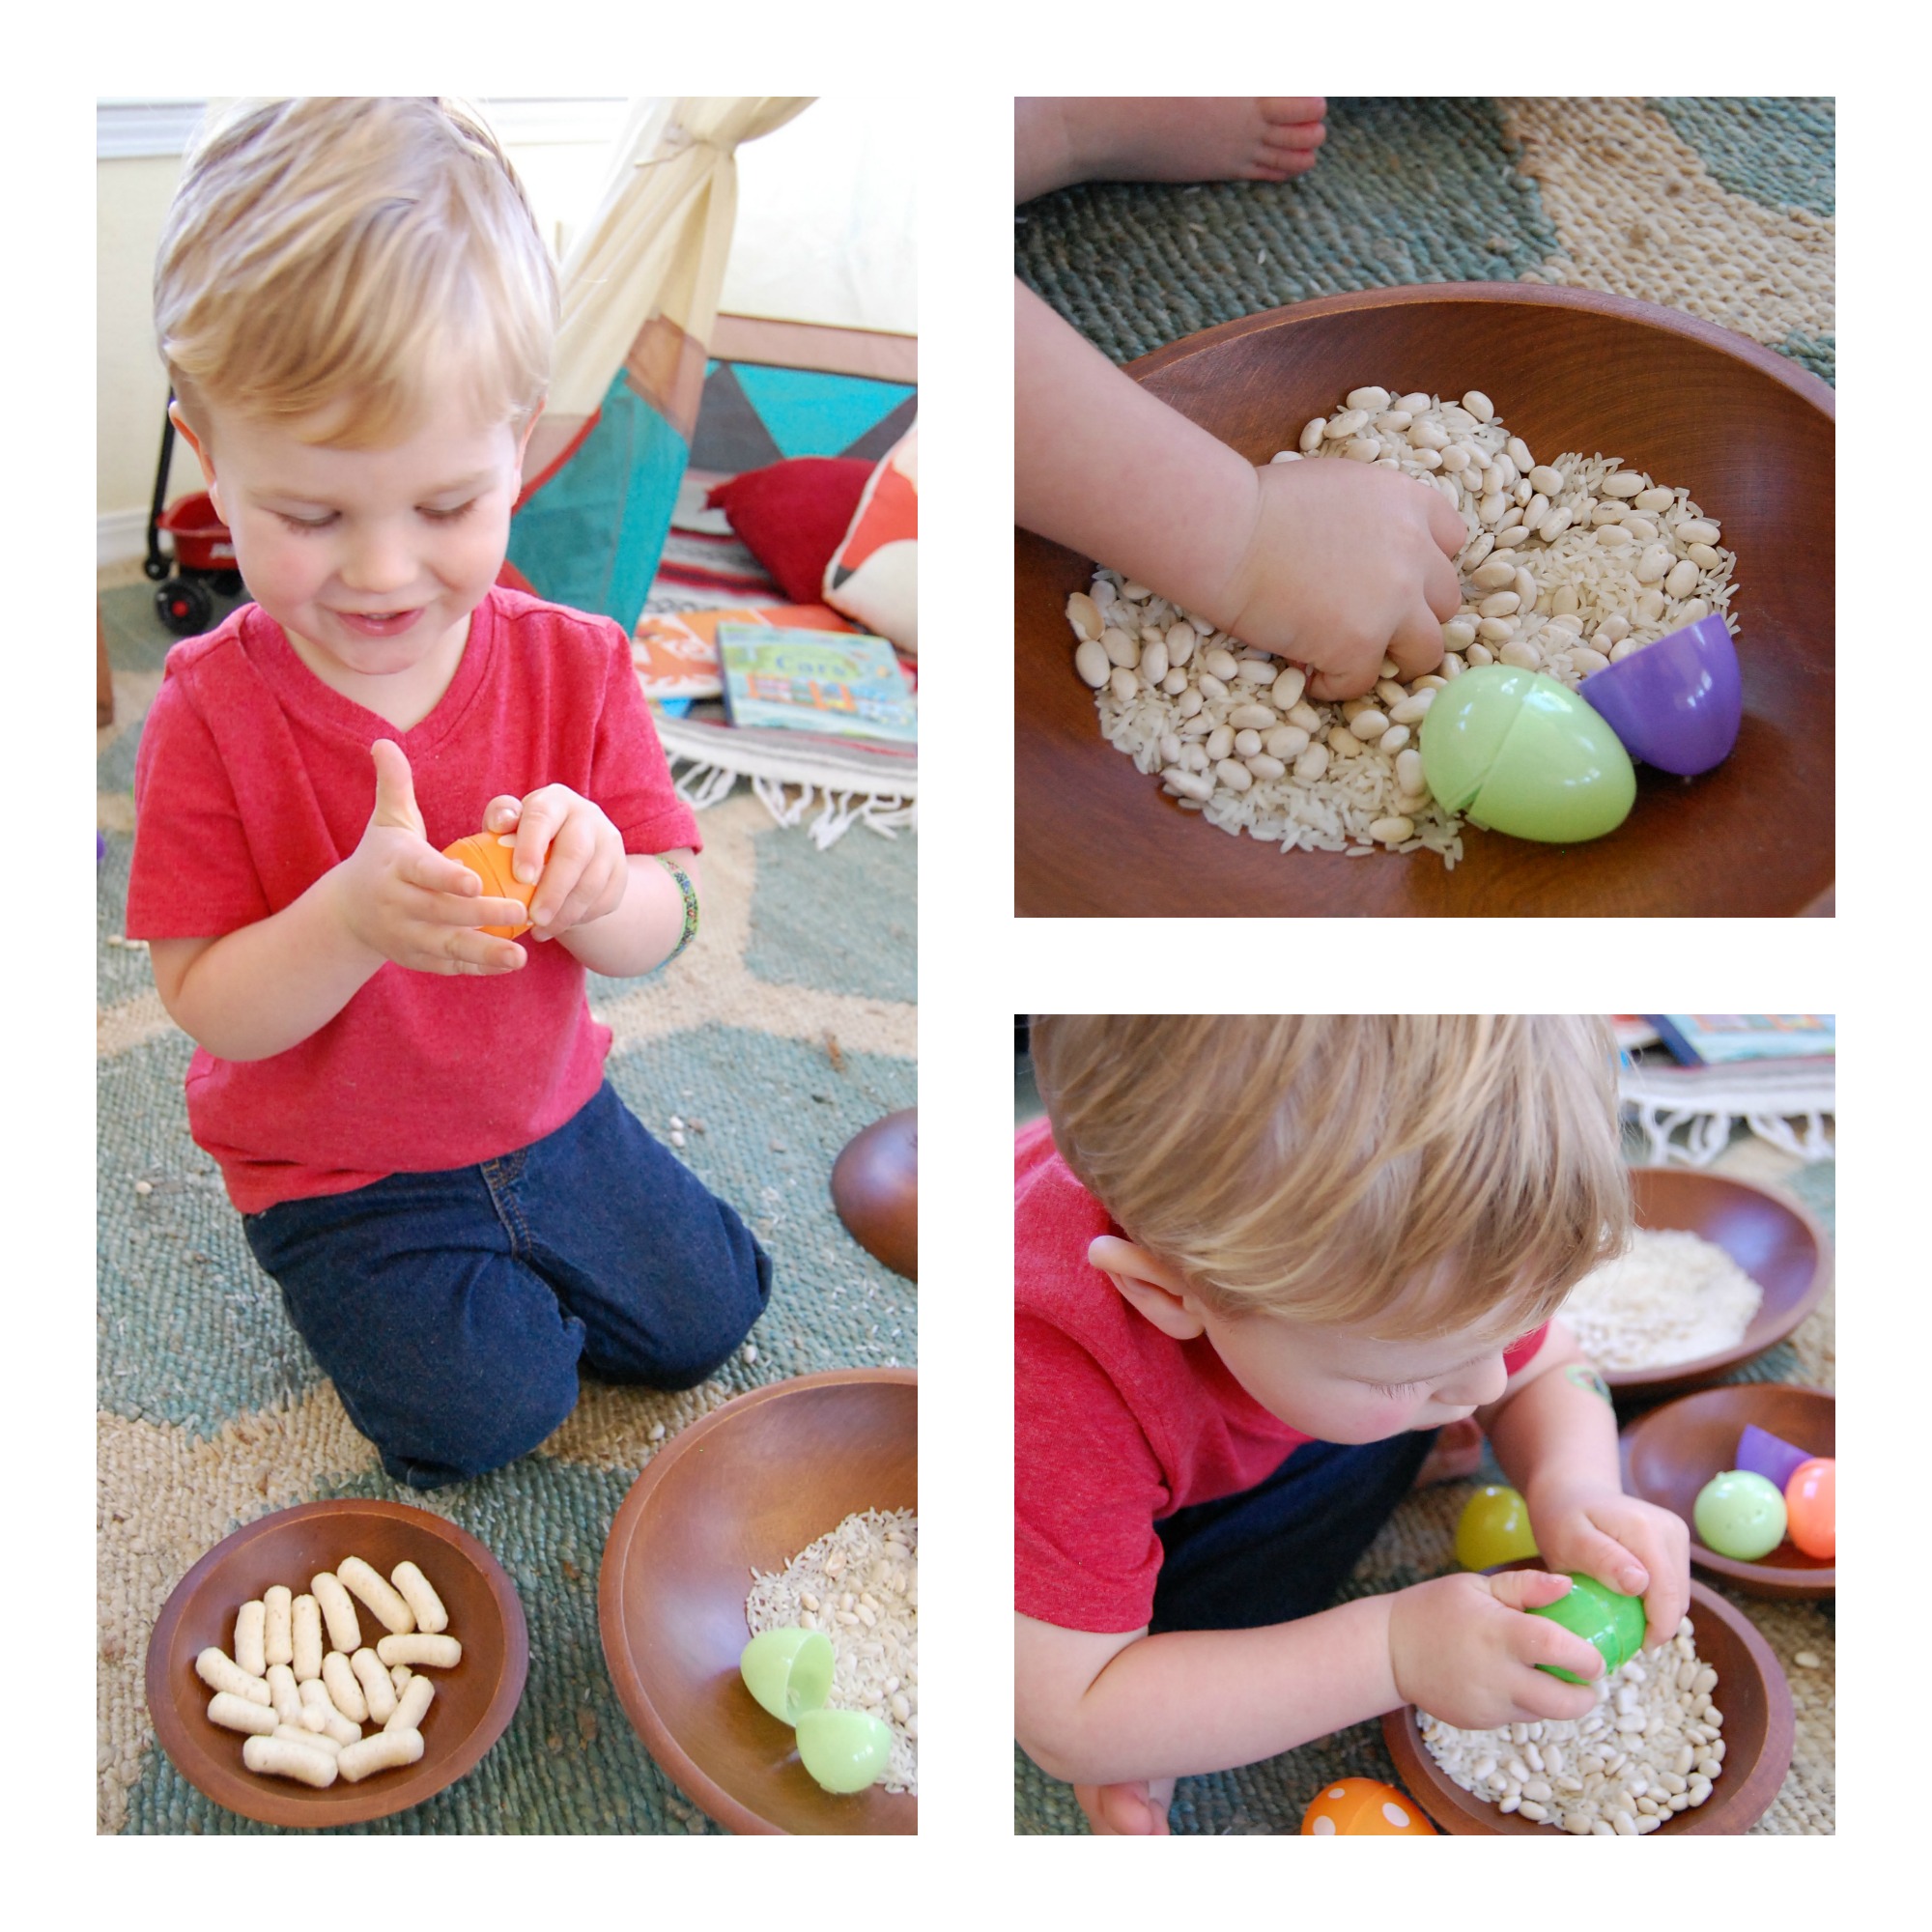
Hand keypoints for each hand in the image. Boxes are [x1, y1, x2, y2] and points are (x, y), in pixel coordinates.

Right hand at [333, 741, 528, 974]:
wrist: (347, 913)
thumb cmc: (380, 859)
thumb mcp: (386, 822)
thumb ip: (394, 785)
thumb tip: (384, 741)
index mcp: (395, 868)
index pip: (423, 873)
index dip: (447, 879)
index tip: (476, 882)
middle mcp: (397, 905)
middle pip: (442, 912)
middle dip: (482, 914)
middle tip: (522, 910)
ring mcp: (406, 936)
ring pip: (448, 946)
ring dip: (486, 951)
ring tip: (522, 955)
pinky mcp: (416, 959)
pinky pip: (449, 965)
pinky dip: (477, 967)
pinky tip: (508, 964)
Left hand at [481, 783, 626, 940]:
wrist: (566, 858)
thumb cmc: (524, 840)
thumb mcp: (508, 826)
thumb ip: (500, 818)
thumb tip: (501, 823)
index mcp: (555, 801)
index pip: (543, 818)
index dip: (532, 847)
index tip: (521, 877)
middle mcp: (588, 817)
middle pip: (576, 853)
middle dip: (554, 889)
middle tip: (535, 917)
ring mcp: (609, 845)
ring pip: (593, 882)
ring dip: (566, 911)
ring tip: (540, 929)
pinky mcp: (620, 872)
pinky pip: (604, 900)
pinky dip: (579, 918)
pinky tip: (555, 928)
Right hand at [1217, 456, 1464, 700]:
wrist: (1225, 533)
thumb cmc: (1259, 504)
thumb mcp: (1336, 484)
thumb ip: (1371, 513)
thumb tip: (1364, 550)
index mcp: (1409, 504)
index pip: (1451, 541)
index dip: (1424, 565)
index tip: (1398, 578)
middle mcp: (1414, 552)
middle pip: (1444, 600)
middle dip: (1412, 614)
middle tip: (1372, 624)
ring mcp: (1392, 603)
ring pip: (1425, 651)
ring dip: (1392, 658)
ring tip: (1354, 659)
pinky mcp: (1359, 644)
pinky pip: (1363, 682)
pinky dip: (1336, 684)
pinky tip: (1307, 673)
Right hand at [1386, 1571, 1607, 1730]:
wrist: (1390, 1649)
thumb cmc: (1436, 1608)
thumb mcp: (1478, 1586)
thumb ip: (1525, 1586)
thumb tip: (1568, 1584)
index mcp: (1498, 1633)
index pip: (1555, 1648)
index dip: (1585, 1657)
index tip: (1596, 1657)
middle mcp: (1495, 1674)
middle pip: (1561, 1702)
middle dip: (1585, 1697)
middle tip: (1588, 1681)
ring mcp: (1487, 1703)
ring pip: (1542, 1713)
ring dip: (1555, 1700)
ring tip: (1548, 1675)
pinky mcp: (1479, 1721)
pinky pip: (1516, 1717)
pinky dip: (1524, 1703)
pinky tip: (1510, 1681)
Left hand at [1525, 1478, 1692, 1650]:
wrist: (1570, 1489)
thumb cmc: (1560, 1516)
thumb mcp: (1567, 1539)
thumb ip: (1602, 1560)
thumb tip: (1641, 1584)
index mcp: (1645, 1529)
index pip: (1667, 1595)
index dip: (1657, 1629)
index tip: (1635, 1648)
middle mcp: (1669, 1529)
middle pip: (1678, 1597)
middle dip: (1658, 1624)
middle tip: (1623, 1636)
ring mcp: (1675, 1533)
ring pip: (1679, 1593)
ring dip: (1658, 1612)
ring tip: (1624, 1617)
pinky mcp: (1675, 1539)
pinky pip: (1674, 1582)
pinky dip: (1657, 1598)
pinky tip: (1630, 1601)